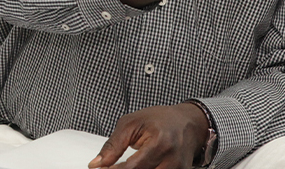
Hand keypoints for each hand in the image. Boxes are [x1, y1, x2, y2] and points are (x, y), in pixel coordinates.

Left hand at [88, 103, 207, 168]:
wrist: (188, 123)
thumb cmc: (159, 120)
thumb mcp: (131, 123)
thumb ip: (113, 144)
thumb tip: (96, 164)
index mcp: (160, 142)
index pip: (132, 167)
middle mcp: (172, 160)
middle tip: (111, 167)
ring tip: (126, 165)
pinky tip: (138, 166)